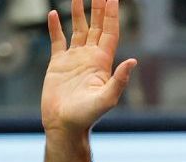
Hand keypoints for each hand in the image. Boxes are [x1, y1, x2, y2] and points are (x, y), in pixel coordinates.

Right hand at [41, 0, 137, 134]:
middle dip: (98, 8)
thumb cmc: (87, 117)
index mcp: (102, 62)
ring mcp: (73, 60)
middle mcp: (89, 57)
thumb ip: (119, 80)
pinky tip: (52, 14)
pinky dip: (54, 27)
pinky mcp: (57, 65)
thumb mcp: (107, 99)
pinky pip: (57, 41)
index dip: (111, 14)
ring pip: (77, 30)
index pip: (109, 32)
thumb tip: (133, 60)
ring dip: (78, 13)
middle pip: (96, 26)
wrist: (65, 126)